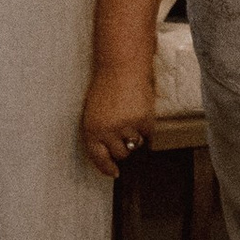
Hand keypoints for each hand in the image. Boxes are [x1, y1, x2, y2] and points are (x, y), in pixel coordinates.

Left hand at [81, 57, 156, 179]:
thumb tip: (111, 153)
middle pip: (121, 153)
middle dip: (122, 146)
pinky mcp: (144, 120)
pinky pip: (148, 133)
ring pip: (135, 144)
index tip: (114, 173)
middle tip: (124, 131)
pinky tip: (140, 111)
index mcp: (91, 129)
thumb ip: (100, 132)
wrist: (121, 66)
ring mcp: (127, 126)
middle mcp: (108, 131)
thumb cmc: (106, 86)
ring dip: (135, 135)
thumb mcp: (94, 112)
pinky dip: (146, 126)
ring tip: (131, 116)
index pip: (98, 157)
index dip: (106, 168)